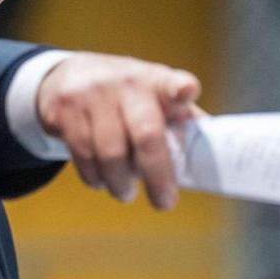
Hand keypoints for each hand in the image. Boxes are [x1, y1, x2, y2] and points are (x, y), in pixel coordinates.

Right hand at [36, 52, 202, 209]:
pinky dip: (95, 177)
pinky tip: (101, 179)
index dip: (180, 88)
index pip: (171, 82)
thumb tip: (214, 155)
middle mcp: (124, 84)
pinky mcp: (65, 111)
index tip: (186, 92)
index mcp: (155, 81)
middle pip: (146, 134)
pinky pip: (83, 157)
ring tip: (125, 192)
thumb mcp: (152, 94)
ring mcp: (92, 96)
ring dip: (120, 183)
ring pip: (110, 154)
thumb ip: (179, 118)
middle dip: (157, 176)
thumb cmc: (124, 94)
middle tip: (164, 202)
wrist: (65, 76)